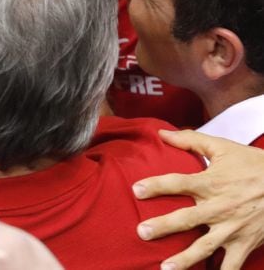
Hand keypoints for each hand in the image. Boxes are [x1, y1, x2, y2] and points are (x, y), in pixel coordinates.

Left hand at [133, 130, 263, 269]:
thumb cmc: (254, 164)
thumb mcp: (223, 147)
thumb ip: (190, 140)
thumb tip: (161, 133)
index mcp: (211, 182)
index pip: (178, 183)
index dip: (156, 186)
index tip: (136, 190)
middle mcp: (219, 207)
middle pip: (186, 218)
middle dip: (164, 226)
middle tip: (142, 232)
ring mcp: (233, 228)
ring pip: (206, 247)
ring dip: (185, 259)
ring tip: (164, 268)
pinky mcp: (245, 243)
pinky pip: (231, 264)